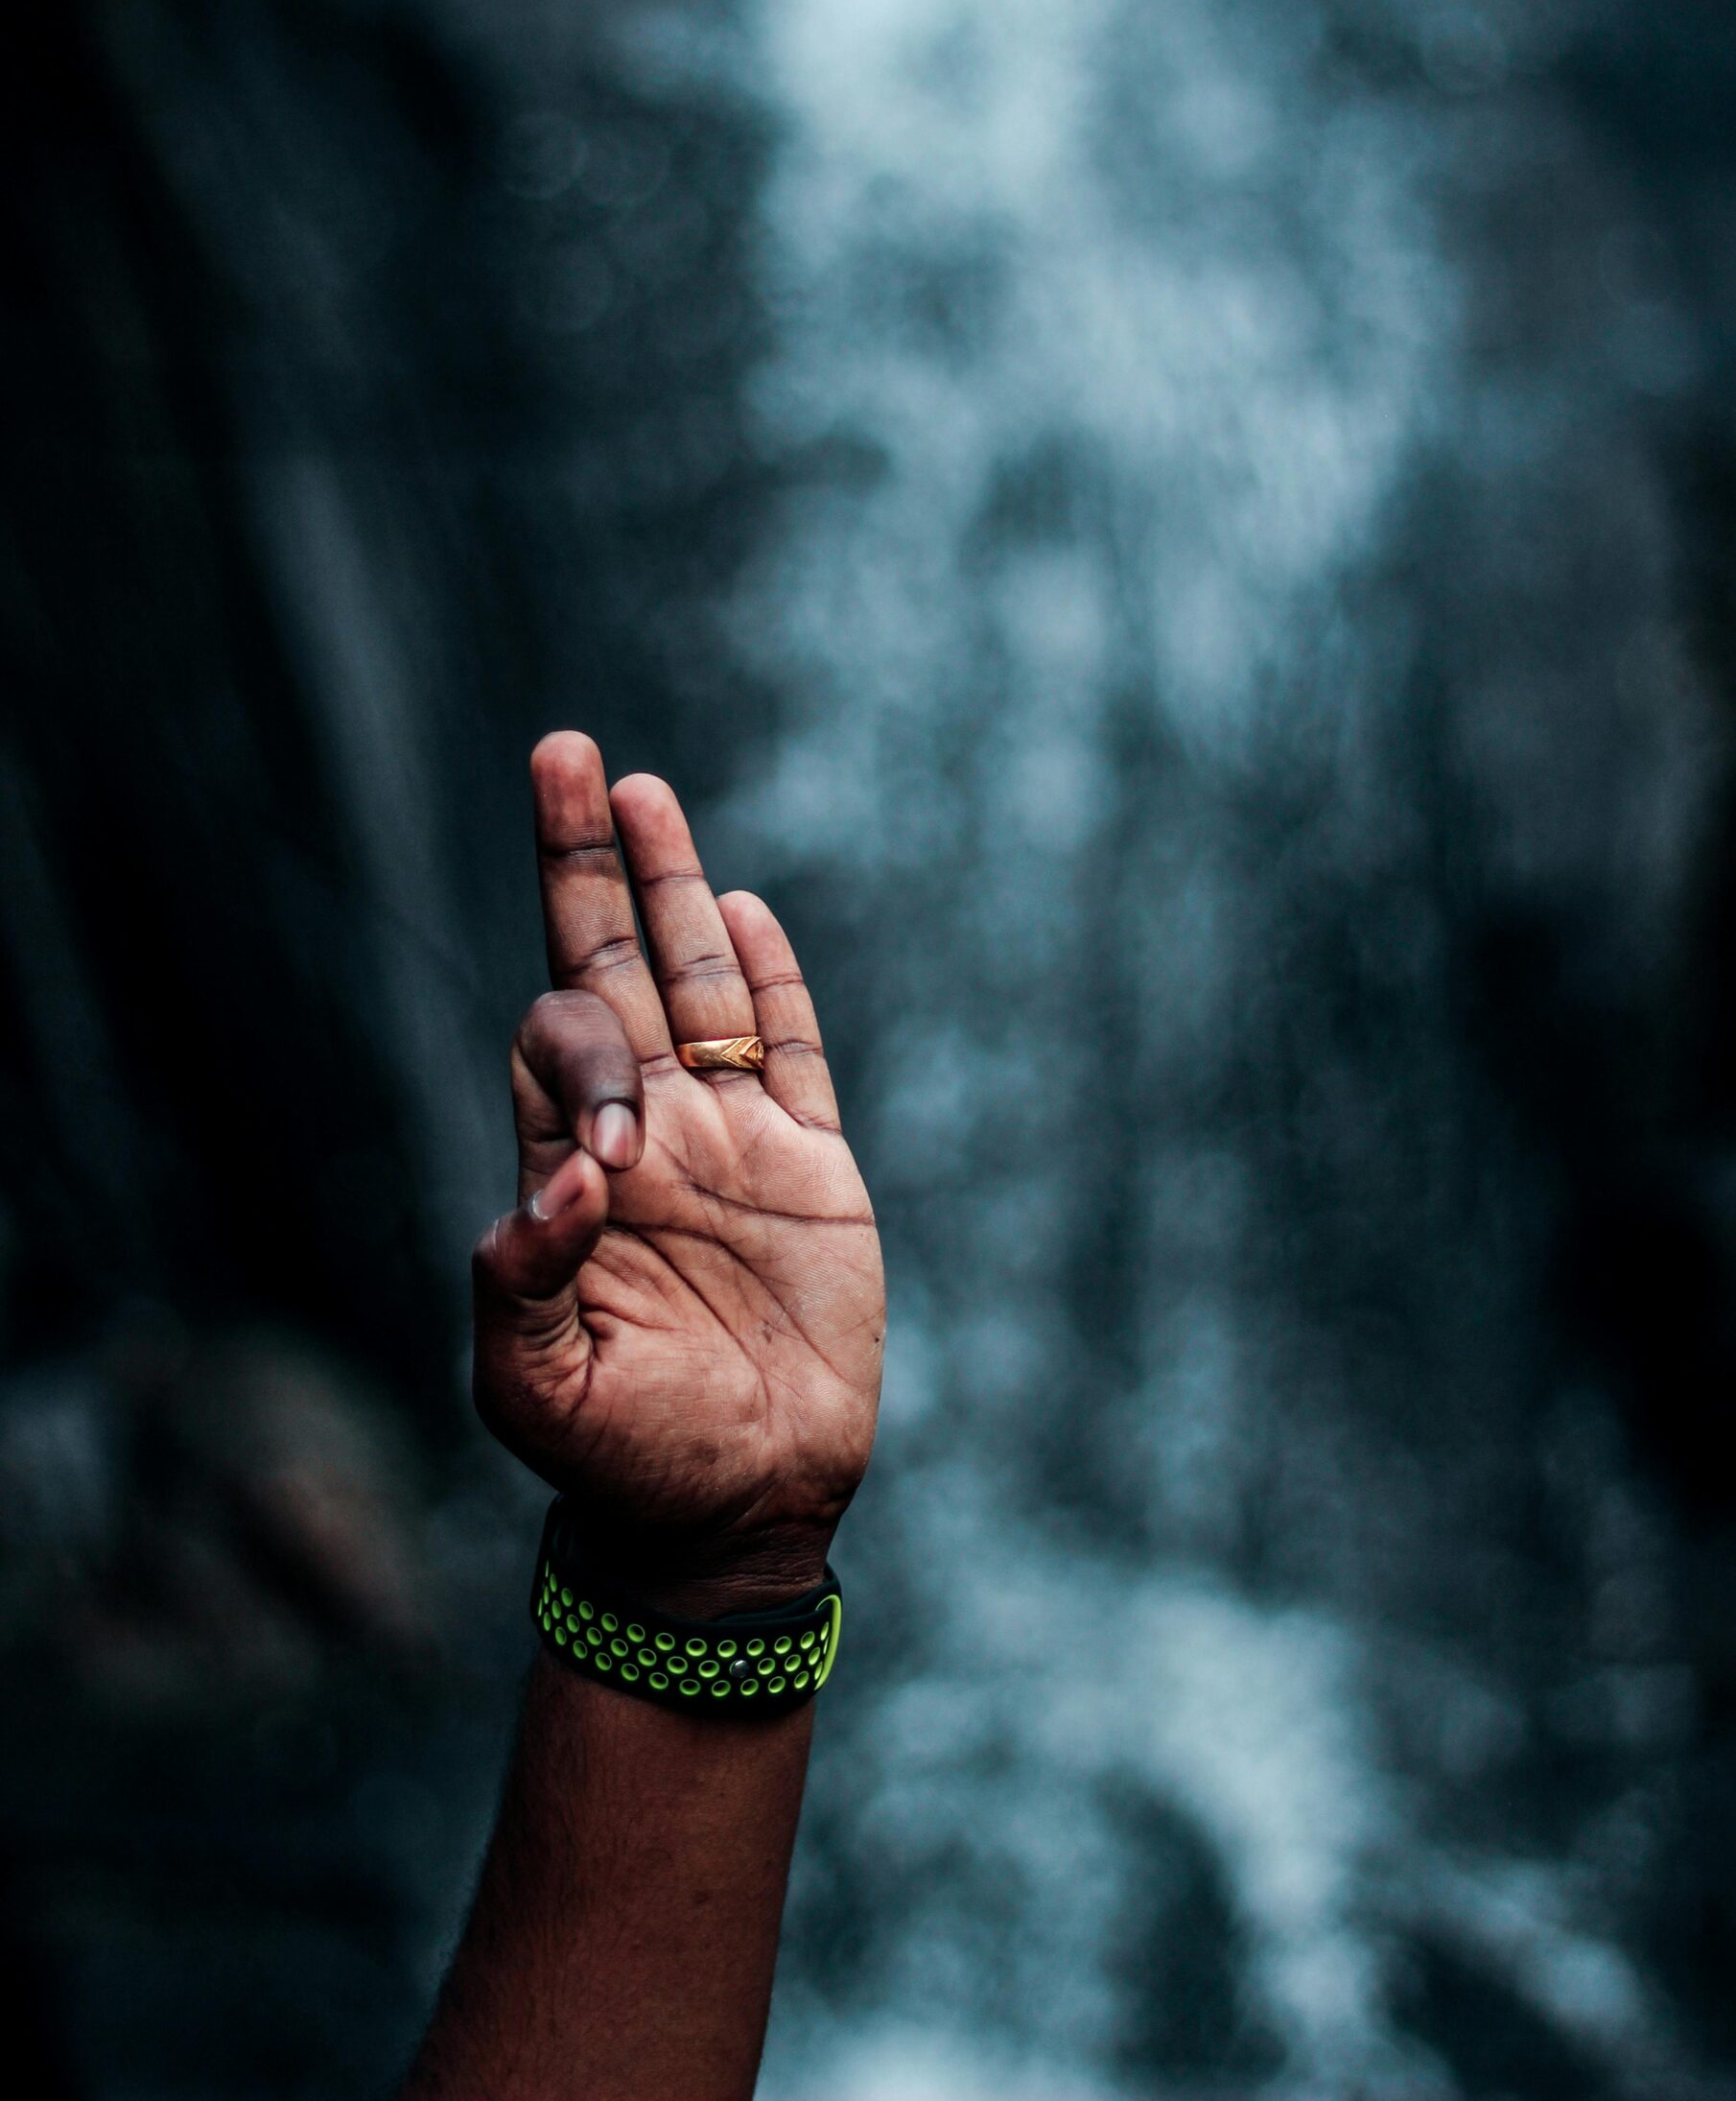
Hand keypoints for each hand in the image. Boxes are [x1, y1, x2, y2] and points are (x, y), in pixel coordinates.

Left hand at [471, 733, 883, 1613]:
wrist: (737, 1509)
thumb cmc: (623, 1460)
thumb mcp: (537, 1394)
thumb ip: (519, 1289)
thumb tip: (555, 1188)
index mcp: (571, 1171)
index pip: (557, 1049)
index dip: (579, 1067)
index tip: (618, 1169)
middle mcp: (644, 1132)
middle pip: (608, 965)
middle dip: (584, 863)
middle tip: (566, 751)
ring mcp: (730, 1142)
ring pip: (697, 985)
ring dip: (672, 886)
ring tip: (641, 790)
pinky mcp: (812, 1168)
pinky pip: (789, 1052)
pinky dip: (771, 983)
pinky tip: (741, 909)